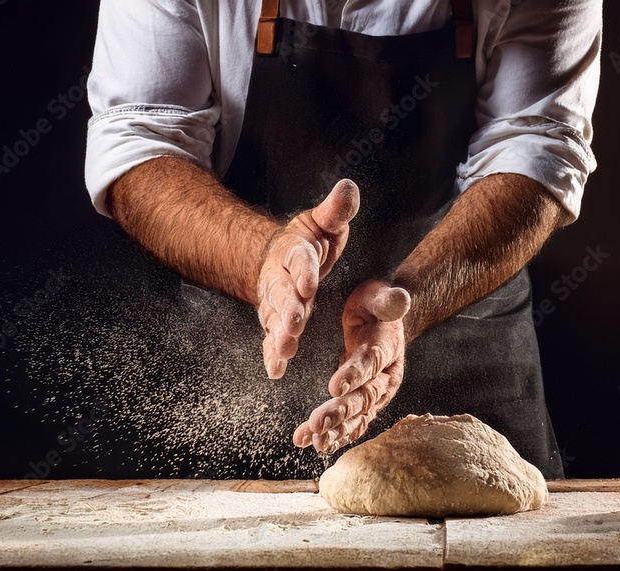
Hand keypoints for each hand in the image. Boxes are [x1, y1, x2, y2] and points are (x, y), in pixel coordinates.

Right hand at [257, 179, 358, 378]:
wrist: (282, 258)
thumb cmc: (312, 240)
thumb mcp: (325, 222)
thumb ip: (336, 210)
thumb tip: (349, 187)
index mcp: (295, 251)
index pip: (299, 260)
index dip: (304, 271)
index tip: (310, 282)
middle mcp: (280, 277)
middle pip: (283, 293)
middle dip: (288, 308)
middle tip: (294, 323)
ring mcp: (275, 301)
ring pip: (274, 318)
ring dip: (279, 334)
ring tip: (285, 349)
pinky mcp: (274, 320)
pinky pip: (270, 338)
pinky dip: (271, 354)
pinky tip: (275, 370)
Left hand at [293, 280, 410, 452]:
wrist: (381, 324)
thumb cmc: (375, 307)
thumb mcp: (379, 297)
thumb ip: (387, 301)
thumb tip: (400, 298)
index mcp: (388, 349)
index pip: (372, 363)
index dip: (355, 374)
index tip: (335, 385)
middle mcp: (385, 378)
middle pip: (364, 397)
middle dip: (341, 411)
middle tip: (318, 422)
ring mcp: (374, 395)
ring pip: (357, 417)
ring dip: (336, 430)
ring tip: (315, 440)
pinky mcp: (361, 406)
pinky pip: (348, 424)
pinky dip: (331, 435)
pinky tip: (310, 443)